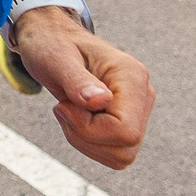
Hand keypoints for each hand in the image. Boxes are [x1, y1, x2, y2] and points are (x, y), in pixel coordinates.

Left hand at [11, 9, 153, 169]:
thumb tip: (102, 102)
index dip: (90, 130)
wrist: (52, 40)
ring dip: (85, 141)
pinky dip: (89, 143)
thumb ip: (78, 81)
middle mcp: (143, 93)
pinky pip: (115, 153)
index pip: (125, 131)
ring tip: (70, 109)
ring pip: (122, 156)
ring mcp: (138, 109)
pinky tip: (76, 118)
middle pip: (125, 147)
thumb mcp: (56, 59)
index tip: (65, 105)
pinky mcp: (128, 121)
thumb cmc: (52, 45)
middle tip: (65, 107)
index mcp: (132, 75)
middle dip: (85, 136)